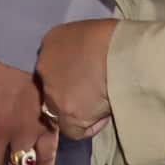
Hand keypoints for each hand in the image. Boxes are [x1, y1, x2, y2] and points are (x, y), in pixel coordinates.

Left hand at [35, 18, 117, 139]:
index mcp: (51, 41)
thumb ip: (81, 50)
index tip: (86, 81)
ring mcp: (52, 90)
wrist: (120, 54)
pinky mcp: (66, 112)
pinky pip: (73, 130)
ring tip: (101, 106)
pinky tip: (105, 116)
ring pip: (58, 111)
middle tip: (92, 96)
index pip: (52, 65)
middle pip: (51, 88)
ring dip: (77, 112)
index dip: (69, 77)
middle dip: (68, 94)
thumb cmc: (116, 39)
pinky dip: (89, 126)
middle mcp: (44, 65)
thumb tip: (88, 64)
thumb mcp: (91, 35)